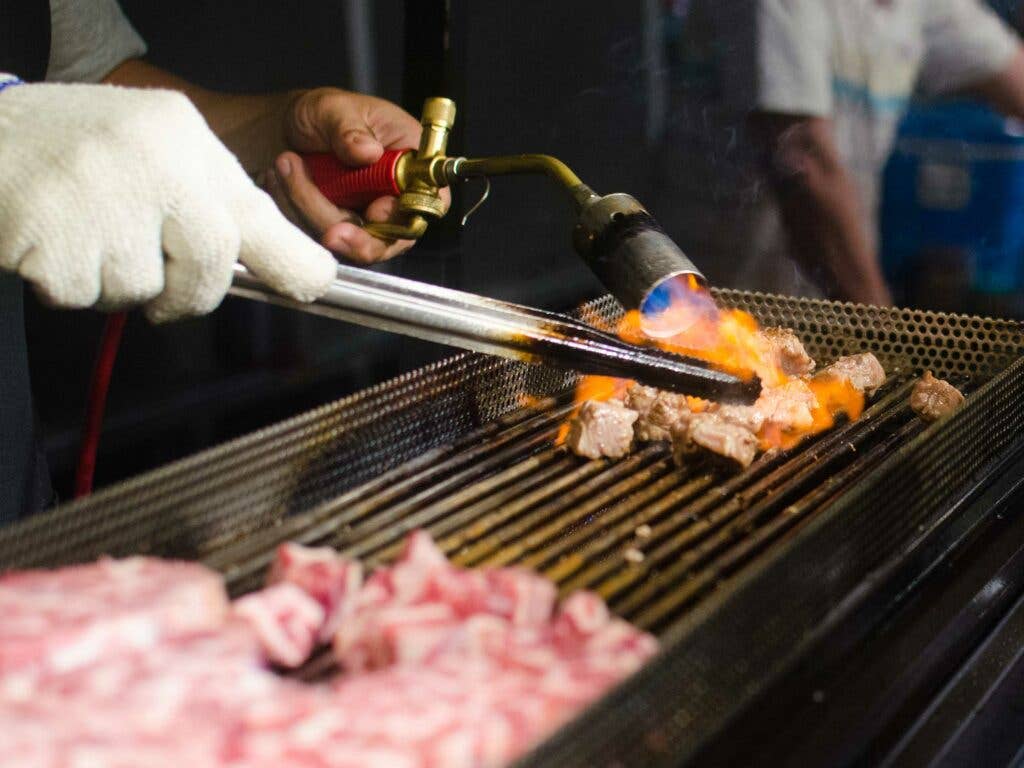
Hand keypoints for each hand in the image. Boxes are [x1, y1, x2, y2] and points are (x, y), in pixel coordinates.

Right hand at [0, 79, 336, 321]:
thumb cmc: (74, 153)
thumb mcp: (153, 152)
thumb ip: (208, 202)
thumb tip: (275, 266)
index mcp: (179, 133)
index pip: (252, 208)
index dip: (290, 258)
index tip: (316, 284)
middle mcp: (147, 156)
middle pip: (210, 259)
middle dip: (192, 294)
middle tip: (166, 299)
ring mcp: (98, 192)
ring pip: (142, 287)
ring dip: (117, 284)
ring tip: (84, 234)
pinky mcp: (50, 230)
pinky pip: (84, 295)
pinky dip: (69, 286)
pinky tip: (50, 241)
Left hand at [265, 88, 448, 264]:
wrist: (284, 131)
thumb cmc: (322, 115)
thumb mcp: (334, 108)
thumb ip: (349, 128)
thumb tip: (368, 152)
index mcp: (413, 165)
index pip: (427, 203)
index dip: (404, 216)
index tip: (375, 212)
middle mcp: (395, 200)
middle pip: (387, 239)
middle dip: (350, 233)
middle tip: (326, 228)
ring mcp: (367, 223)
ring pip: (345, 242)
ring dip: (308, 206)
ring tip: (285, 163)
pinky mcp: (338, 234)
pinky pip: (316, 238)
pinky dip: (294, 210)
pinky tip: (280, 178)